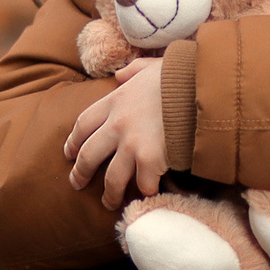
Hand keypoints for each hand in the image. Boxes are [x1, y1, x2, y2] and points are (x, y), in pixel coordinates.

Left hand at [64, 53, 169, 207]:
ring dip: (109, 193)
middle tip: (77, 183)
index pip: (83, 124)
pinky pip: (143, 184)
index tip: (69, 152)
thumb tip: (120, 75)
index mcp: (115, 101)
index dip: (74, 141)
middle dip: (80, 172)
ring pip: (112, 178)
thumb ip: (132, 71)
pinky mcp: (150, 159)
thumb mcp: (149, 67)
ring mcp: (132, 144)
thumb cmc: (178, 75)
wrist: (199, 85)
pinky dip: (145, 192)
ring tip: (108, 202)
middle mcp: (117, 124)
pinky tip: (146, 196)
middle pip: (89, 155)